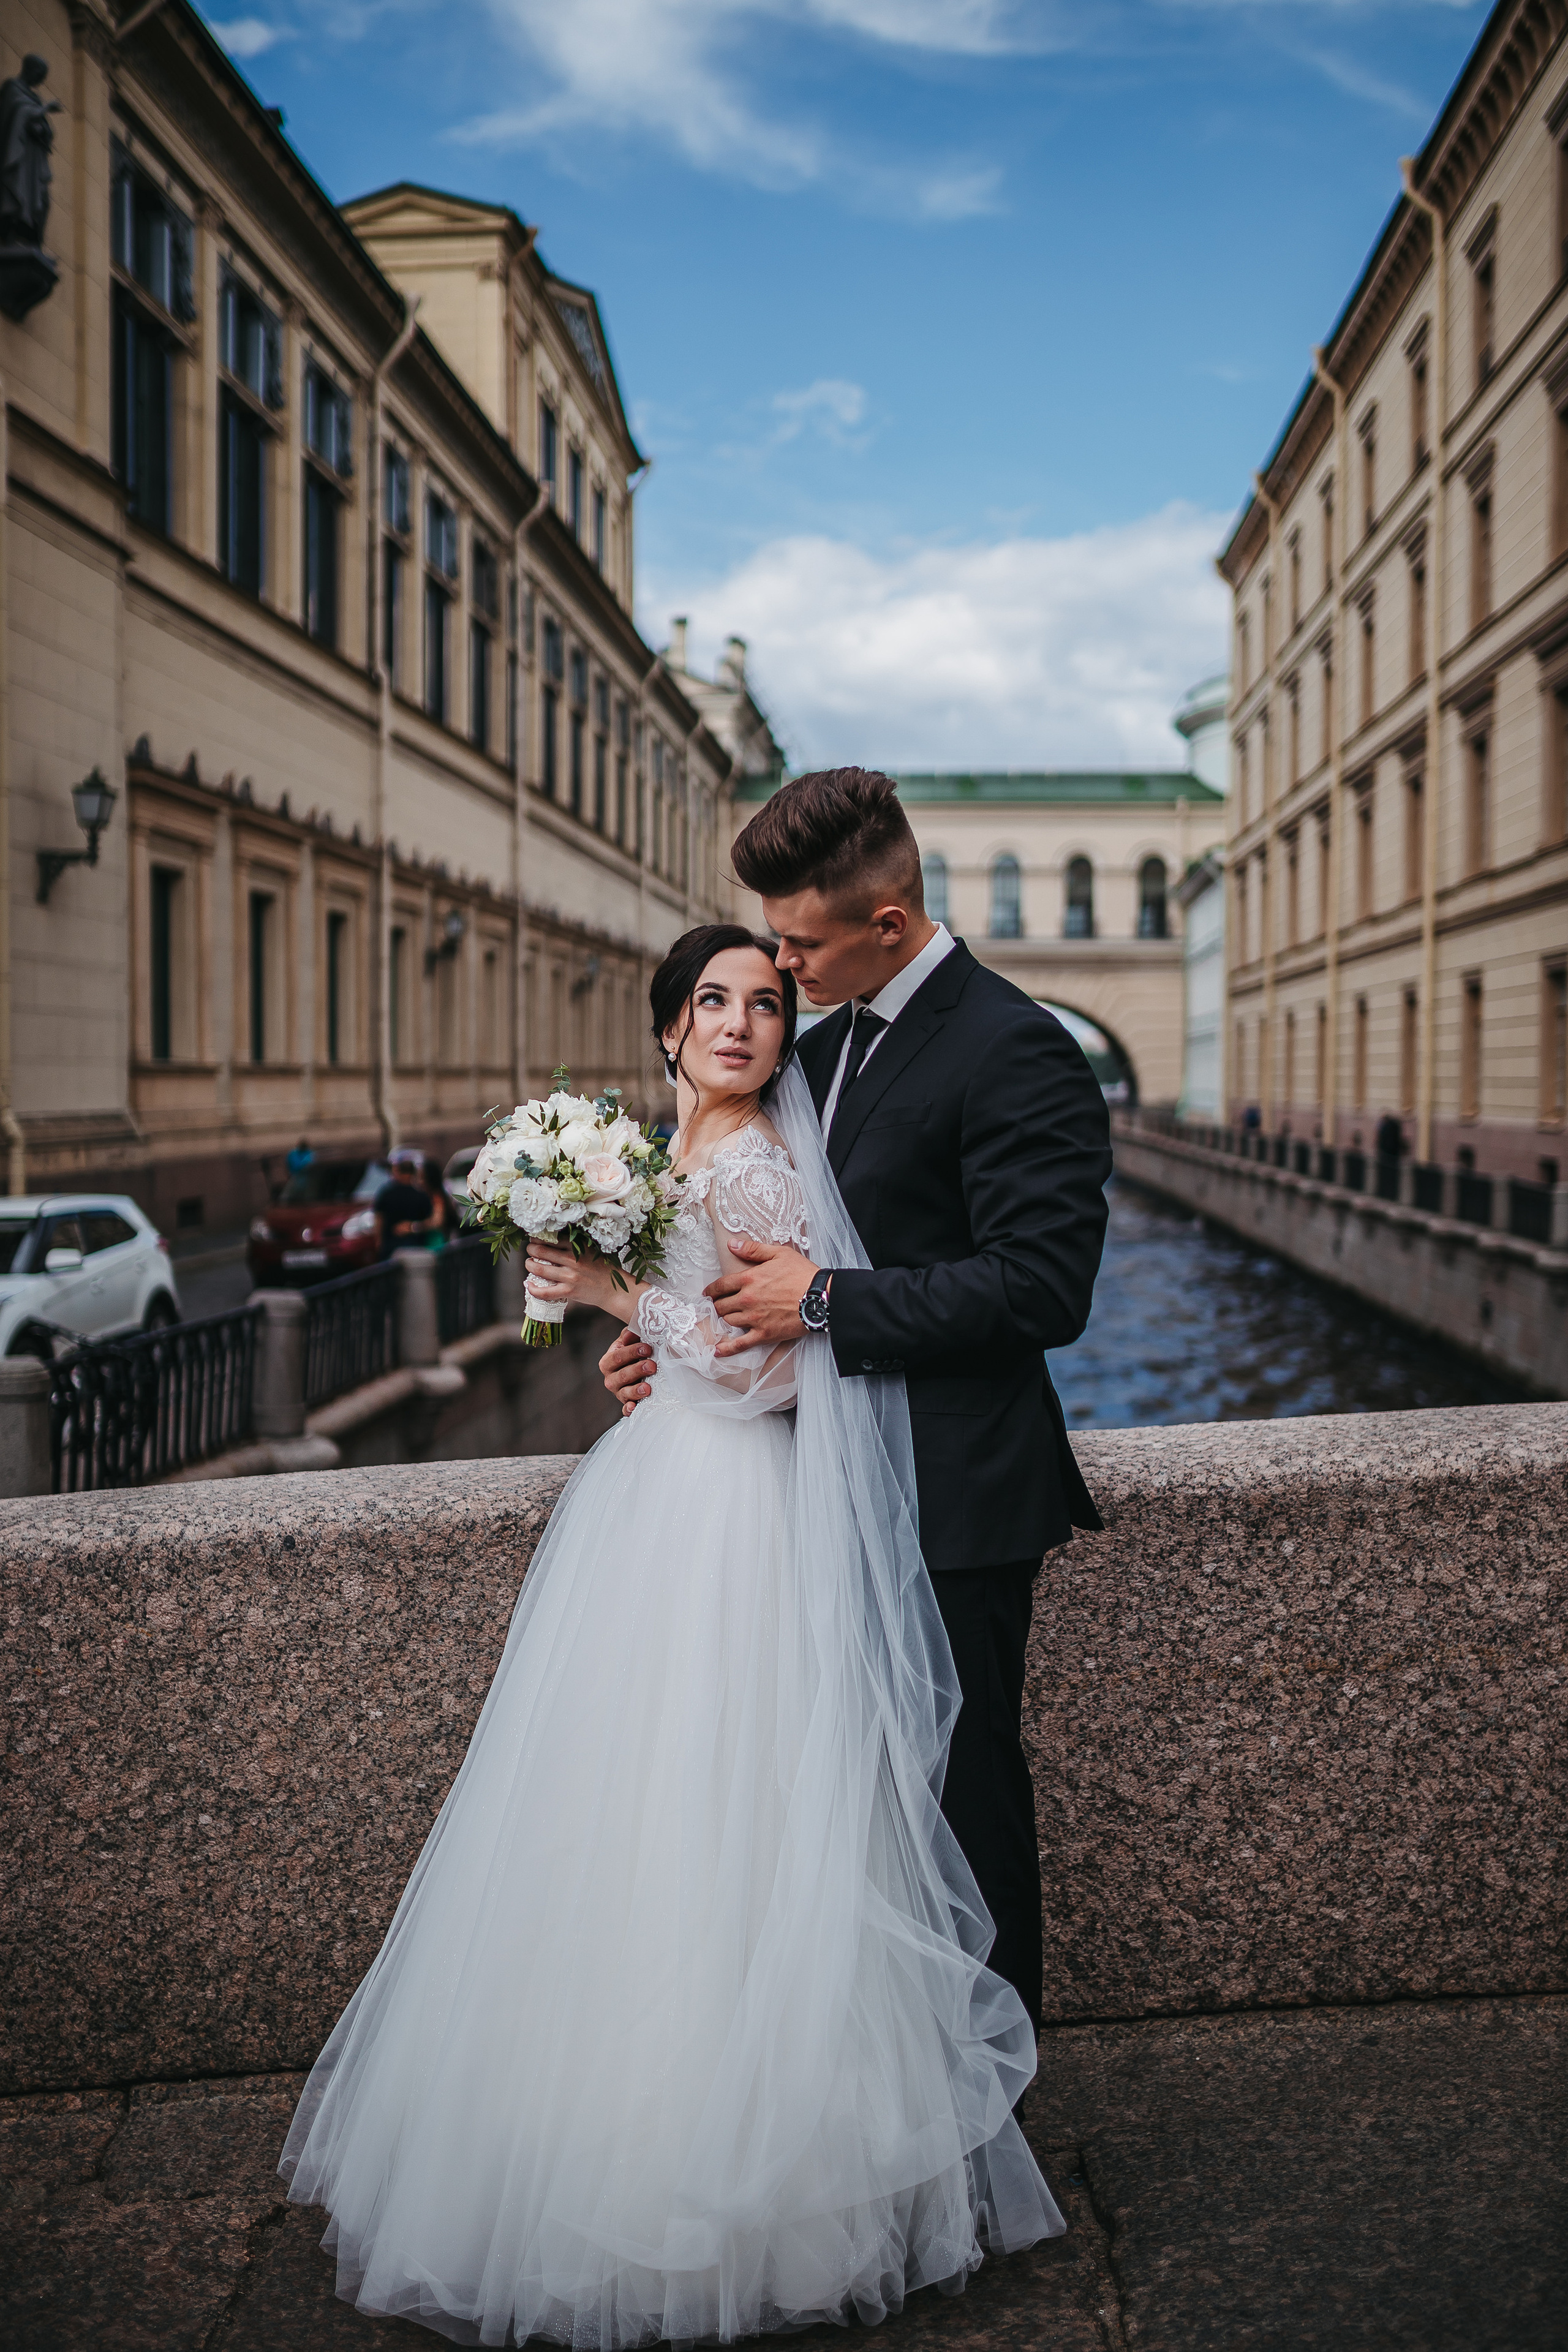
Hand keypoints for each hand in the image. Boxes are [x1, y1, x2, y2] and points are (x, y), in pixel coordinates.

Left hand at [524, 1238, 626, 1321]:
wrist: (613, 1289)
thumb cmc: (602, 1268)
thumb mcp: (590, 1249)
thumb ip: (574, 1244)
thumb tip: (551, 1239)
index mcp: (578, 1246)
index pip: (551, 1237)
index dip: (538, 1237)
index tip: (534, 1238)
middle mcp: (572, 1259)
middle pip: (541, 1250)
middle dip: (531, 1249)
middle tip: (530, 1250)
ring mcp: (570, 1276)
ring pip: (539, 1268)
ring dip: (529, 1264)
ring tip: (529, 1263)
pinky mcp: (568, 1291)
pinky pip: (545, 1291)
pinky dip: (533, 1288)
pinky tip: (528, 1284)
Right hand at [600, 1324, 656, 1414]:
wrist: (642, 1364)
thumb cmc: (636, 1350)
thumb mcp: (633, 1340)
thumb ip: (631, 1335)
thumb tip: (630, 1335)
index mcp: (608, 1361)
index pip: (617, 1357)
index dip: (631, 1352)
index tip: (648, 1348)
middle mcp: (610, 1378)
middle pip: (621, 1376)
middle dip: (636, 1371)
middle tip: (652, 1366)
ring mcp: (619, 1392)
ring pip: (624, 1393)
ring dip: (635, 1391)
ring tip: (648, 1388)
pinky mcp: (627, 1403)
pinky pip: (625, 1409)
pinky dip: (629, 1409)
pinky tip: (634, 1407)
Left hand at [706, 1233, 818, 1353]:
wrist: (822, 1297)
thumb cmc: (802, 1274)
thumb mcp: (779, 1254)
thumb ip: (753, 1250)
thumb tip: (732, 1244)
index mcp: (749, 1279)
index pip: (721, 1285)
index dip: (711, 1290)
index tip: (708, 1293)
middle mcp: (747, 1299)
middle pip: (721, 1305)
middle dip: (718, 1305)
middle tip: (718, 1306)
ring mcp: (754, 1318)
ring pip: (729, 1321)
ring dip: (725, 1320)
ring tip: (725, 1319)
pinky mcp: (764, 1334)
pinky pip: (740, 1344)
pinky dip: (727, 1348)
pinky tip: (718, 1351)